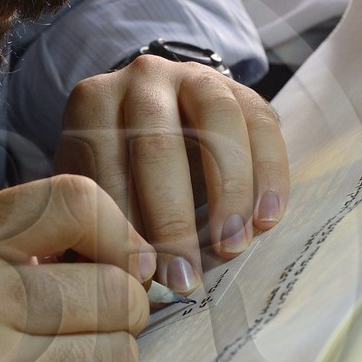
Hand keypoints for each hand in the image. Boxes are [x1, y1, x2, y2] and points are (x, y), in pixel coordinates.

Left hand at [54, 56, 287, 293]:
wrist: (156, 123)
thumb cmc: (119, 175)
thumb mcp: (93, 193)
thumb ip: (94, 228)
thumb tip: (103, 285)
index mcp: (93, 105)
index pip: (103, 165)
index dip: (122, 225)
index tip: (140, 278)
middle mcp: (141, 79)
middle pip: (157, 144)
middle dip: (173, 219)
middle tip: (185, 277)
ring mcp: (194, 76)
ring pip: (217, 122)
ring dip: (228, 191)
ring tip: (232, 246)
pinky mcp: (241, 89)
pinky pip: (262, 123)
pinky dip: (269, 173)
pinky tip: (266, 220)